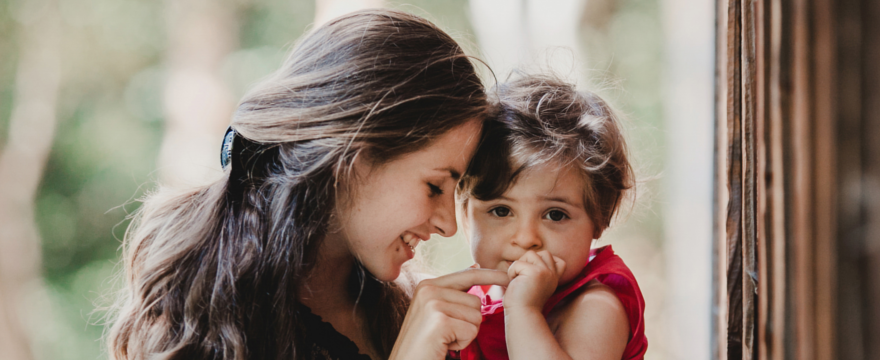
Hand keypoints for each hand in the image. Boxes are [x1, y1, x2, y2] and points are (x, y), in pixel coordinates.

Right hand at [389, 268, 509, 359]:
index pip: (467, 274)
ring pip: (476, 316)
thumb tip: (476, 266)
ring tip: (443, 339)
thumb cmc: (423, 342)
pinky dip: (462, 343)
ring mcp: (433, 303)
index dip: (490, 276)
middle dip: (468, 322)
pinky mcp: (440, 321)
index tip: (508, 277)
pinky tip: (443, 345)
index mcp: (428, 285)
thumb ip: (453, 292)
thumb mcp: (434, 311)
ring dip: (465, 334)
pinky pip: (471, 331)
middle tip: (446, 334)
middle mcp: (429, 289)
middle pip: (476, 301)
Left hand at [503, 250, 565, 311]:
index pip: (559, 261)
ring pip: (531, 254)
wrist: (522, 316)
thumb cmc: (522, 302)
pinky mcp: (535, 272)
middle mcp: (552, 275)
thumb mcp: (534, 285)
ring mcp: (545, 272)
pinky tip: (514, 284)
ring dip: (520, 265)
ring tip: (518, 280)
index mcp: (554, 279)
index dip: (544, 262)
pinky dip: (512, 272)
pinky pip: (518, 263)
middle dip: (530, 261)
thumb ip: (537, 271)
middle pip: (544, 253)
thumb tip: (526, 255)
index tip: (534, 275)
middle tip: (524, 277)